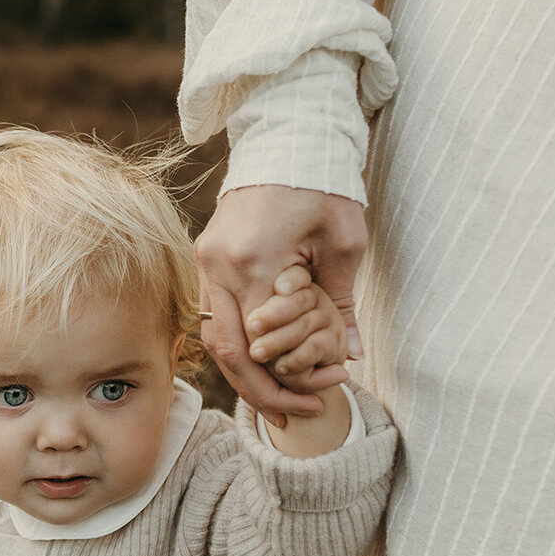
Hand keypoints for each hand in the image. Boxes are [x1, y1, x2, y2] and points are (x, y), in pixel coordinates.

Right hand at [195, 185, 366, 424]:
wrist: (287, 137)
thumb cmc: (322, 185)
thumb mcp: (346, 243)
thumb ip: (341, 302)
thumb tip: (350, 354)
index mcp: (254, 262)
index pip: (264, 343)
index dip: (291, 378)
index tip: (323, 394)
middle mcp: (219, 267)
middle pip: (230, 352)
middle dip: (262, 393)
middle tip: (296, 418)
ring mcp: (205, 262)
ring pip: (217, 340)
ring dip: (246, 375)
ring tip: (278, 402)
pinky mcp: (204, 257)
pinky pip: (215, 317)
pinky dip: (238, 347)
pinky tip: (262, 365)